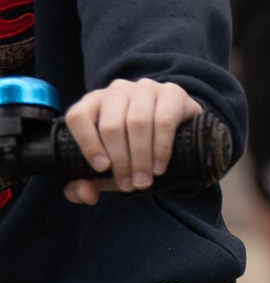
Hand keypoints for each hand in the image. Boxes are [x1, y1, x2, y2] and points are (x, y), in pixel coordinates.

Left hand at [62, 78, 202, 202]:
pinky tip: (159, 166)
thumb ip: (84, 186)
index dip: (88, 144)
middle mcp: (117, 91)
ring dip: (140, 158)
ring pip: (137, 123)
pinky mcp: (172, 93)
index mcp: (92, 104)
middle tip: (129, 185)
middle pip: (111, 125)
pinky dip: (160, 148)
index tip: (102, 168)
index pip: (79, 116)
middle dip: (120, 161)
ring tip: (144, 180)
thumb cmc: (132, 152)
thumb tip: (86, 193)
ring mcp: (145, 89)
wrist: (178, 136)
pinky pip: (164, 120)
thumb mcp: (105, 170)